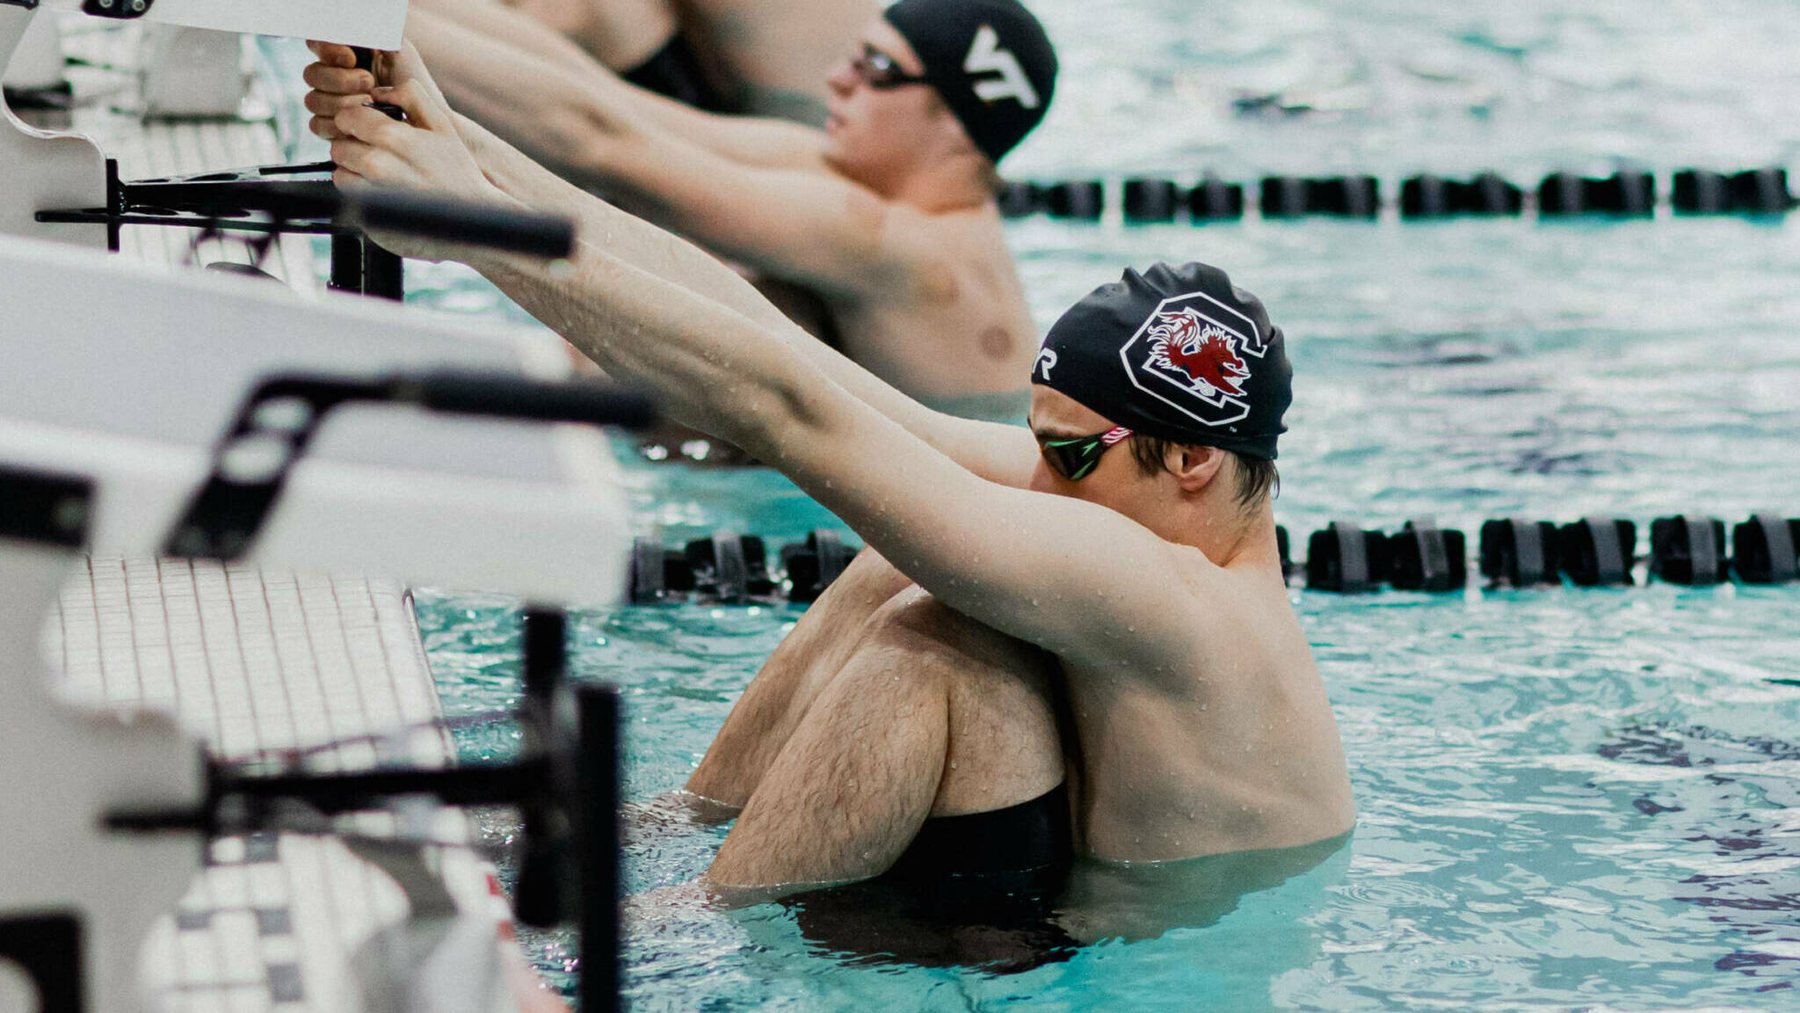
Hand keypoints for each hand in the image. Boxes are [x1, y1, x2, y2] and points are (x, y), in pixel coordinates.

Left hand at [313, 44, 516, 260]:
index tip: (369, 129)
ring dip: (354, 171)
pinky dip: (360, 194)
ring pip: (340, 172)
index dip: (357, 120)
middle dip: (355, 146)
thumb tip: (377, 91)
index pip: (347, 117)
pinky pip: (349, 198)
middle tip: (380, 155)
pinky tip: (384, 194)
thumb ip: (411, 96)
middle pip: (340, 145)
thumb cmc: (457, 172)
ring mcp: (371, 196)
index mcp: (392, 137)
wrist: (472, 221)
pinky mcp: (368, 220)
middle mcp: (377, 166)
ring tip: (382, 176)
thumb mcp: (443, 126)